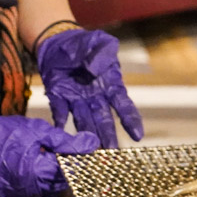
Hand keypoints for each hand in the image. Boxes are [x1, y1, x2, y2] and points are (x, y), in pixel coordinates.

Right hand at [0, 105, 98, 196]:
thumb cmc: (3, 133)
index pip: (70, 171)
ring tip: (53, 158)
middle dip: (68, 169)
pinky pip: (34, 191)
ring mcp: (21, 194)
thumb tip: (91, 143)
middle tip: (70, 153)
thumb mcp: (38, 130)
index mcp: (38, 171)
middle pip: (61, 183)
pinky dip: (39, 180)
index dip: (79, 160)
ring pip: (48, 190)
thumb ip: (65, 141)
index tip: (86, 151)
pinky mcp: (12, 195)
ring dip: (54, 176)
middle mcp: (31, 188)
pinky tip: (37, 166)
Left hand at [36, 27, 143, 147]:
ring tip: (90, 154)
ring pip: (84, 122)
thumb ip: (102, 53)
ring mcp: (77, 99)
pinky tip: (61, 137)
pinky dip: (60, 124)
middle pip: (103, 120)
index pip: (123, 105)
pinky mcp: (59, 97)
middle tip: (111, 156)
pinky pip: (60, 113)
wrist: (59, 40)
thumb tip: (96, 69)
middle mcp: (96, 97)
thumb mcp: (100, 42)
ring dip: (87, 137)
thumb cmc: (85, 43)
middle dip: (108, 138)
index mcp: (110, 84)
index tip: (138, 136)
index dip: (130, 120)